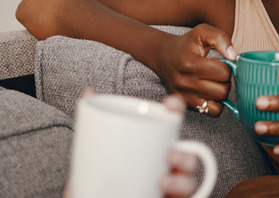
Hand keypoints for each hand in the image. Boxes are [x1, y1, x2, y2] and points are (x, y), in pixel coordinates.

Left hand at [64, 92, 201, 197]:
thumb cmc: (104, 177)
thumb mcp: (98, 149)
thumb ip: (96, 124)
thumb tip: (89, 92)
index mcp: (154, 144)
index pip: (172, 123)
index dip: (177, 111)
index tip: (171, 104)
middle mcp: (167, 166)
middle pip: (188, 157)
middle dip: (185, 155)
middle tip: (169, 154)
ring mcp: (170, 188)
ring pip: (189, 184)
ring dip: (182, 182)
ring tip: (163, 181)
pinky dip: (179, 196)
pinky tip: (164, 195)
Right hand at [154, 24, 236, 115]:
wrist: (162, 55)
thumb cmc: (185, 44)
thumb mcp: (202, 31)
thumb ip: (220, 38)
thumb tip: (234, 56)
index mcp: (190, 63)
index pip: (224, 73)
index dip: (226, 66)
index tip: (218, 61)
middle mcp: (185, 82)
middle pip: (223, 90)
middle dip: (225, 80)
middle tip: (216, 72)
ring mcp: (184, 96)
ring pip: (219, 103)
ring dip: (220, 92)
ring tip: (212, 81)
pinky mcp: (186, 104)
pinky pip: (211, 112)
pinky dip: (215, 103)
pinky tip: (210, 92)